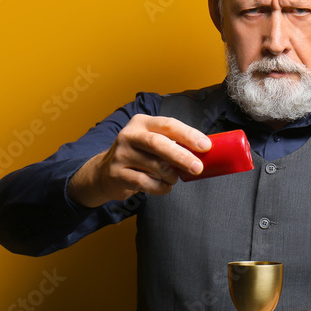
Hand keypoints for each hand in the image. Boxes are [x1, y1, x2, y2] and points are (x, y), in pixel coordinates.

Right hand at [67, 115, 210, 206]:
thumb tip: (204, 152)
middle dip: (182, 156)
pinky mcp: (117, 174)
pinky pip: (146, 183)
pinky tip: (164, 186)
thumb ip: (173, 143)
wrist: (105, 172)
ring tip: (174, 177)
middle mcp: (129, 135)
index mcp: (142, 123)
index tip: (206, 146)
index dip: (188, 135)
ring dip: (171, 175)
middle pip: (158, 144)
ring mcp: (121, 155)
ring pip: (155, 166)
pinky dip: (161, 187)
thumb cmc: (139, 156)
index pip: (168, 125)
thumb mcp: (152, 142)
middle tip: (198, 167)